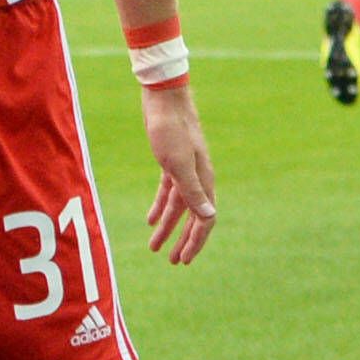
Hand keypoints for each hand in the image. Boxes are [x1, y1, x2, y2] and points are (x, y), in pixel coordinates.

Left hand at [136, 84, 215, 265]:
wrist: (163, 97)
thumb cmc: (170, 129)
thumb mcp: (178, 162)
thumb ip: (192, 190)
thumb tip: (208, 216)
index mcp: (204, 179)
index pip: (205, 218)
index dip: (195, 241)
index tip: (183, 260)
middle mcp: (198, 176)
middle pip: (193, 216)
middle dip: (184, 240)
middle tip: (174, 261)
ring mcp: (185, 169)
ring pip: (178, 206)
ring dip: (168, 227)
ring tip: (155, 247)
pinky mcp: (171, 161)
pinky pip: (168, 191)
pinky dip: (160, 207)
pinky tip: (151, 219)